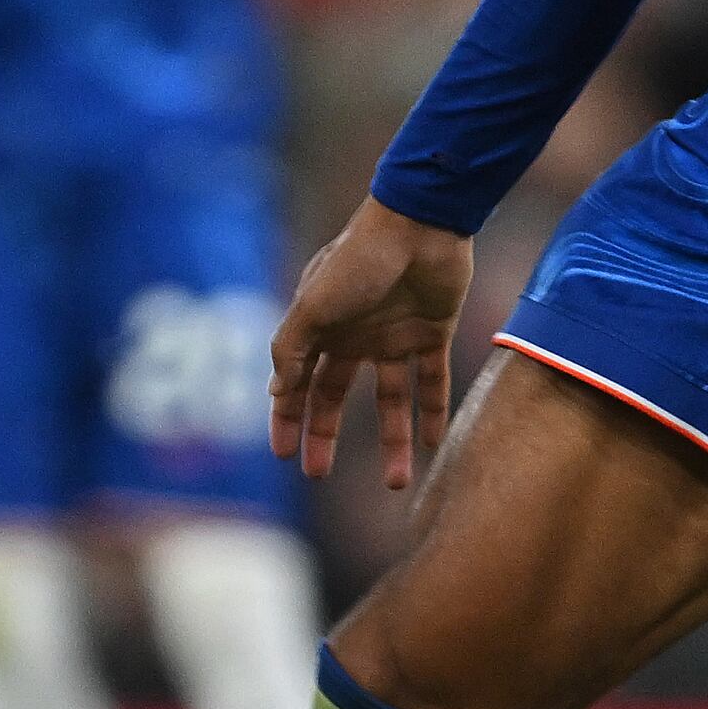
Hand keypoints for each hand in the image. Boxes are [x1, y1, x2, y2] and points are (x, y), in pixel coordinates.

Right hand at [271, 197, 472, 491]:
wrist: (421, 225)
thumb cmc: (358, 260)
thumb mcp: (313, 307)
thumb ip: (291, 350)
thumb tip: (275, 392)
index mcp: (321, 327)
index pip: (297, 382)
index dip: (287, 417)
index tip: (282, 454)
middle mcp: (355, 336)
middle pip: (336, 397)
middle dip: (325, 436)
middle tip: (318, 476)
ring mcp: (394, 336)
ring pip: (390, 400)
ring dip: (392, 440)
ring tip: (397, 483)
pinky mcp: (432, 334)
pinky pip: (431, 382)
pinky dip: (433, 412)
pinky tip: (433, 445)